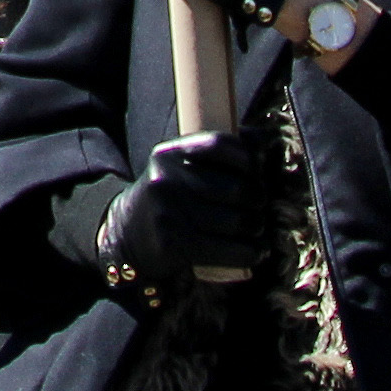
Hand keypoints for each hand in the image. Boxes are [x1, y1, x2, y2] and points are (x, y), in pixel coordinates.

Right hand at [100, 128, 273, 292]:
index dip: (248, 157)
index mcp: (168, 154)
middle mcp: (166, 180)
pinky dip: (251, 252)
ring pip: (239, 221)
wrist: (126, 234)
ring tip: (254, 228)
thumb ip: (218, 153)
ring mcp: (169, 213)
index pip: (220, 144)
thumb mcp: (181, 167)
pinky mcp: (175, 244)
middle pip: (238, 187)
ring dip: (256, 227)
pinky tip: (254, 250)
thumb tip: (264, 138)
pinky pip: (231, 250)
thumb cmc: (169, 197)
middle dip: (258, 198)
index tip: (255, 169)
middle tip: (257, 205)